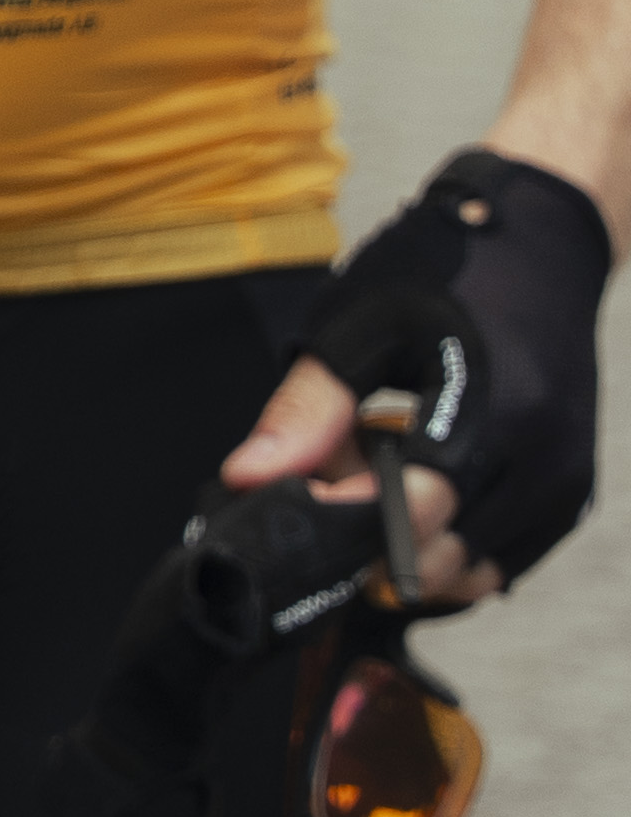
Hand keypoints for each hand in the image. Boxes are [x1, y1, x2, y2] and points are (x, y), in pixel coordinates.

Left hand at [219, 141, 613, 606]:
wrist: (538, 245)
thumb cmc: (444, 272)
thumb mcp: (360, 323)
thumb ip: (308, 410)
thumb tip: (248, 477)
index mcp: (491, 406)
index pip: (413, 512)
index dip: (343, 522)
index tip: (299, 503)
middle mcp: (540, 457)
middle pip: (438, 554)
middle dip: (371, 536)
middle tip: (338, 477)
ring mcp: (562, 483)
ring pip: (468, 571)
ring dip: (411, 545)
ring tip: (382, 472)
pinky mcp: (568, 498)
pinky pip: (499, 561)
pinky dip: (450, 544)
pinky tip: (420, 485)